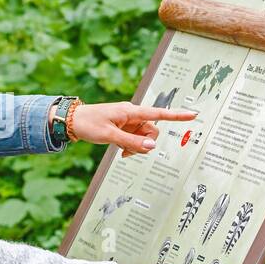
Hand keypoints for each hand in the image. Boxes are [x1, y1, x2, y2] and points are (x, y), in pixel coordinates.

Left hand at [69, 103, 198, 156]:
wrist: (71, 121)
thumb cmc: (88, 123)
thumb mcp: (110, 135)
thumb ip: (132, 142)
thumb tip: (152, 147)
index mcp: (131, 111)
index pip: (159, 113)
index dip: (176, 115)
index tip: (193, 114)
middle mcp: (132, 115)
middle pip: (151, 131)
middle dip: (144, 144)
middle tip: (127, 152)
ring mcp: (128, 122)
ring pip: (143, 138)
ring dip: (136, 147)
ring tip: (120, 151)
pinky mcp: (123, 128)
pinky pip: (135, 139)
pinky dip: (130, 146)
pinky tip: (119, 149)